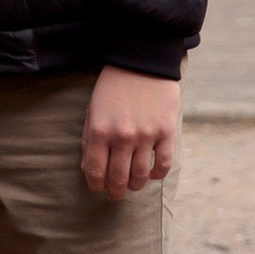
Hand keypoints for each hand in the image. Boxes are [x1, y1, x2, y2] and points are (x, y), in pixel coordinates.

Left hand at [81, 67, 179, 198]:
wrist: (141, 60)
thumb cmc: (113, 86)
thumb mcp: (93, 109)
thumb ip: (88, 139)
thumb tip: (88, 168)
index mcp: (99, 130)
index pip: (94, 170)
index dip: (95, 184)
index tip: (98, 187)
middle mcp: (122, 136)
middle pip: (117, 179)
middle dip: (115, 191)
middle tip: (116, 193)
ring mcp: (146, 135)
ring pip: (140, 176)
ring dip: (135, 185)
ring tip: (133, 184)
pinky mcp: (166, 132)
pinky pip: (163, 164)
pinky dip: (157, 174)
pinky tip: (153, 173)